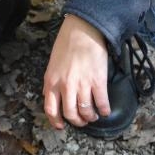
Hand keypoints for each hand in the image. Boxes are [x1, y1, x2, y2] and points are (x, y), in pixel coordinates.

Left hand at [42, 14, 110, 128]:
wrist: (83, 29)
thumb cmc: (67, 43)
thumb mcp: (52, 64)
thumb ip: (51, 81)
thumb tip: (49, 95)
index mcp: (51, 81)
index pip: (51, 109)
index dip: (56, 121)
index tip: (61, 125)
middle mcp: (65, 86)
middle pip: (70, 114)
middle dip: (77, 121)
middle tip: (82, 120)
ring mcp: (82, 84)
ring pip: (85, 111)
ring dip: (90, 117)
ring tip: (93, 115)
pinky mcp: (97, 81)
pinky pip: (101, 102)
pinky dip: (104, 110)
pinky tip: (105, 110)